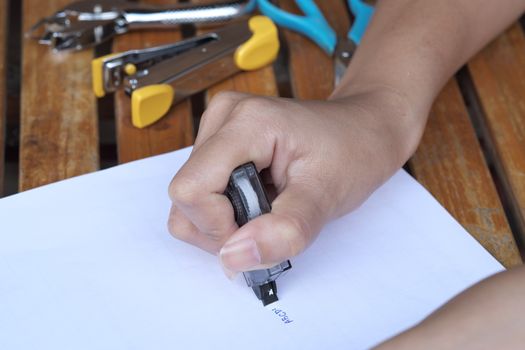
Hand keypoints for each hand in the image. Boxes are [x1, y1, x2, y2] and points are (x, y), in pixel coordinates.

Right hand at [167, 88, 419, 275]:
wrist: (362, 129)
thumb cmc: (352, 152)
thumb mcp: (327, 195)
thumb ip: (284, 231)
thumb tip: (233, 258)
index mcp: (246, 122)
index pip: (191, 189)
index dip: (218, 227)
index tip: (260, 232)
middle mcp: (222, 118)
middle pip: (185, 197)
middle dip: (223, 227)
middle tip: (270, 220)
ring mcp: (217, 128)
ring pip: (190, 199)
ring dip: (226, 221)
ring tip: (269, 207)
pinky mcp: (219, 142)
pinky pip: (202, 192)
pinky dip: (228, 210)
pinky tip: (260, 198)